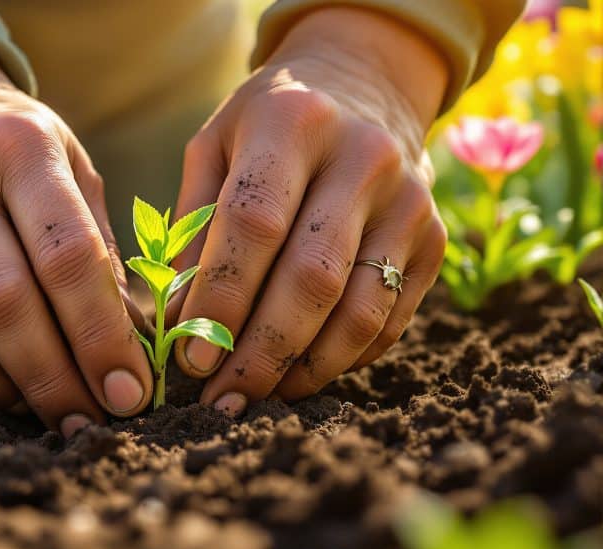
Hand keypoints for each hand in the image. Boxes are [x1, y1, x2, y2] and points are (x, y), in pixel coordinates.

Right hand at [0, 46, 152, 435]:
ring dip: (4, 387)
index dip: (102, 336)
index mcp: (18, 146)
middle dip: (54, 378)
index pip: (67, 255)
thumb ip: (102, 252)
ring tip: (46, 408)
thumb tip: (131, 352)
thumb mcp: (74, 171)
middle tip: (89, 421)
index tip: (130, 393)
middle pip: (3, 303)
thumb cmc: (21, 157)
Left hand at [169, 7, 449, 413]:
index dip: (221, 298)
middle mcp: (364, 157)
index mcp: (294, 122)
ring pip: (359, 310)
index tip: (190, 357)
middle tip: (220, 398)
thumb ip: (192, 225)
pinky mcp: (435, 238)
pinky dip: (342, 360)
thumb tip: (177, 321)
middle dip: (260, 352)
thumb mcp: (215, 146)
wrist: (365, 85)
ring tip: (256, 396)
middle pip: (311, 277)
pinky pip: (389, 320)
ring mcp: (410, 201)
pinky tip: (300, 375)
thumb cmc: (268, 125)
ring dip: (304, 369)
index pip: (254, 223)